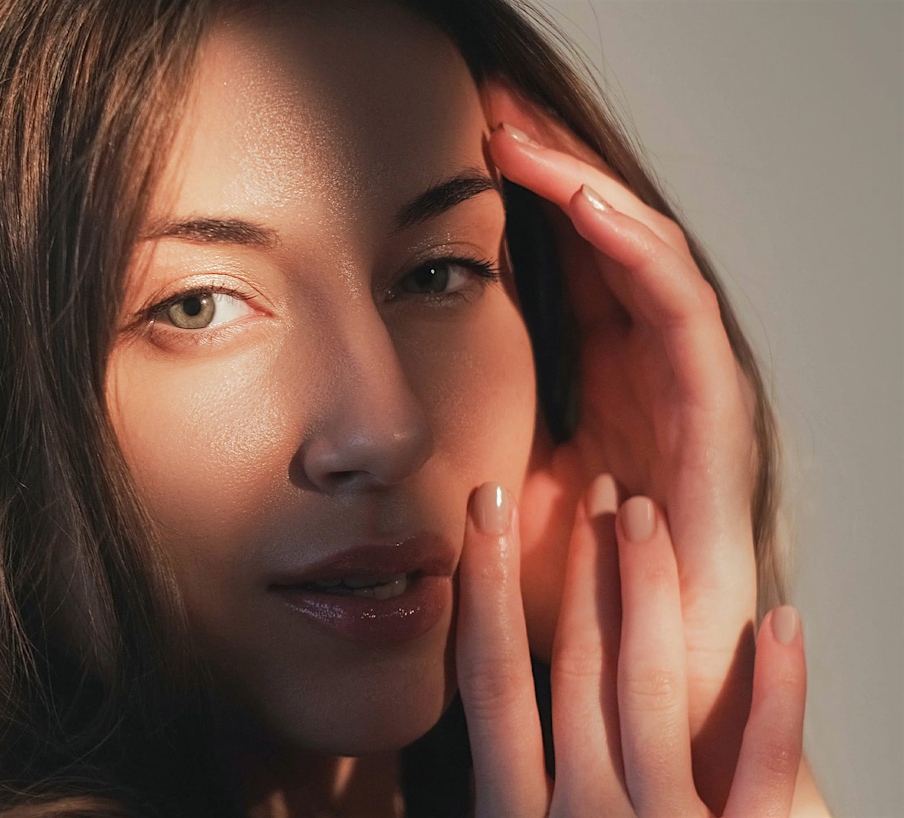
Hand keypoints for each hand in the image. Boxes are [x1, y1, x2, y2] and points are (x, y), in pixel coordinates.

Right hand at [457, 479, 805, 817]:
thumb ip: (505, 779)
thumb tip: (484, 682)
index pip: (493, 682)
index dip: (488, 585)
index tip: (490, 501)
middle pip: (581, 666)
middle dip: (582, 566)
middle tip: (594, 487)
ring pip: (653, 687)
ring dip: (650, 588)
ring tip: (648, 513)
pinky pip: (767, 765)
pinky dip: (779, 689)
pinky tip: (783, 619)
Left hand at [480, 80, 759, 808]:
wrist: (632, 676)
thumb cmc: (565, 594)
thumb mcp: (489, 498)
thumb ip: (459, 437)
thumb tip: (378, 400)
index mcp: (595, 374)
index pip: (561, 259)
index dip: (514, 199)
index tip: (448, 146)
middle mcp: (642, 366)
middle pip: (602, 238)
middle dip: (547, 165)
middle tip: (485, 104)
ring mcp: (682, 382)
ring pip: (643, 254)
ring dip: (586, 188)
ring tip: (520, 135)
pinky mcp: (714, 411)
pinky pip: (682, 310)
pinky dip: (637, 250)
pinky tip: (583, 200)